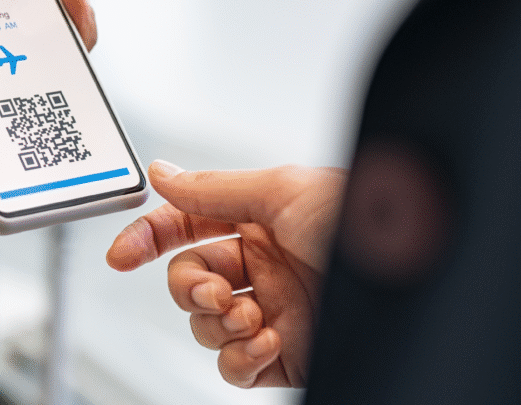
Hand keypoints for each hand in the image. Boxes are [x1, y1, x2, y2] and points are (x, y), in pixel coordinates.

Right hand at [106, 161, 345, 387]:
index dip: (147, 239)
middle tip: (214, 289)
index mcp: (257, 220)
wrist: (418, 270)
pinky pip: (236, 368)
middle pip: (186, 282)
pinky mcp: (286, 356)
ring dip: (216, 323)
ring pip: (205, 326)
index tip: (122, 256)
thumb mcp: (281, 191)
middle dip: (189, 287)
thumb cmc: (364, 217)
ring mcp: (273, 311)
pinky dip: (239, 358)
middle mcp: (262, 266)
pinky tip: (263, 340)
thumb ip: (211, 189)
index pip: (184, 229)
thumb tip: (161, 173)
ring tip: (248, 315)